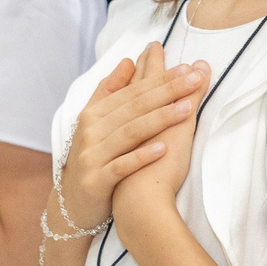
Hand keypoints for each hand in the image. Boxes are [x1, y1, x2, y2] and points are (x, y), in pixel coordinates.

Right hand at [58, 42, 204, 229]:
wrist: (71, 204)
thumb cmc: (93, 158)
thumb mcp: (95, 122)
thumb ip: (110, 91)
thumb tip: (128, 61)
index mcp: (93, 114)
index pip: (131, 91)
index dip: (159, 78)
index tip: (186, 68)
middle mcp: (90, 132)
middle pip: (133, 108)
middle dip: (166, 91)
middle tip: (195, 79)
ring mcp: (92, 156)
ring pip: (129, 133)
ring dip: (159, 119)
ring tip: (186, 109)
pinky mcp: (96, 181)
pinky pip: (121, 166)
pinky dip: (141, 157)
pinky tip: (163, 149)